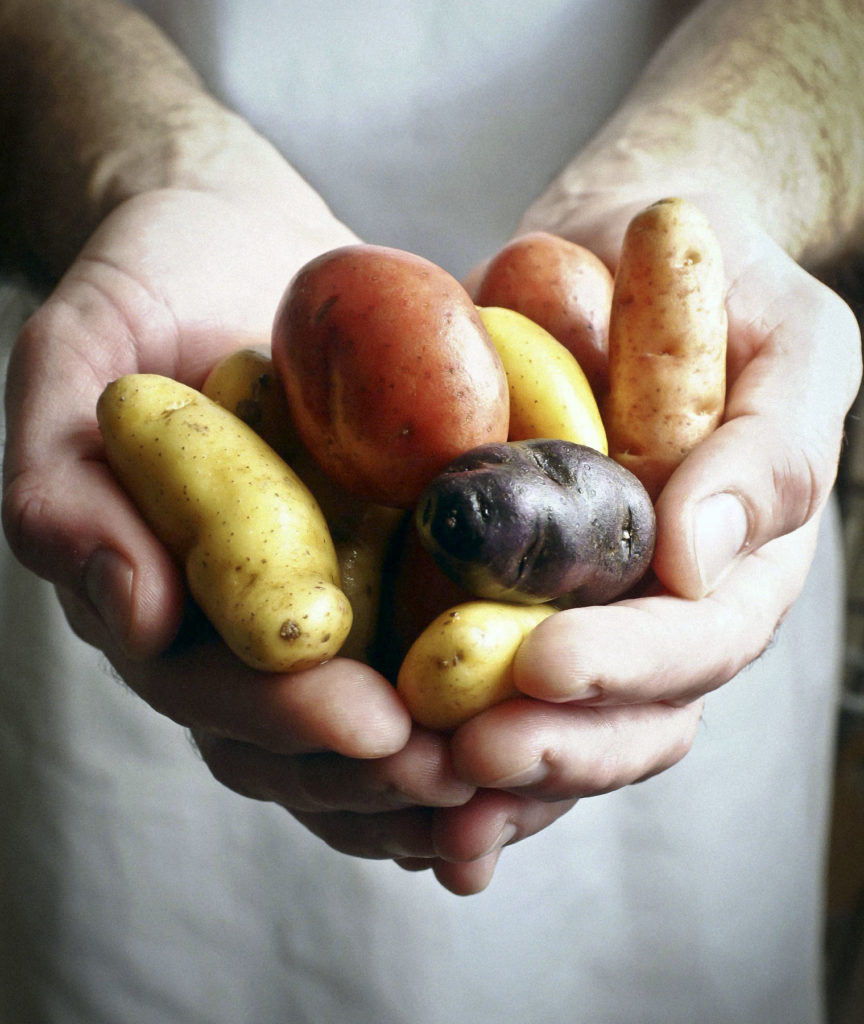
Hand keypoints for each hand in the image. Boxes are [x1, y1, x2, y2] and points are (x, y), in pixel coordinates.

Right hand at [1, 127, 479, 877]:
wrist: (234, 236)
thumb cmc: (144, 285)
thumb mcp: (76, 359)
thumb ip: (67, 484)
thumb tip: (135, 616)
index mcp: (164, 590)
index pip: (213, 689)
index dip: (286, 719)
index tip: (375, 725)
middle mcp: (243, 614)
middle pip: (301, 733)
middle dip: (380, 765)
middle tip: (463, 769)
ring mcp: (324, 593)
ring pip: (372, 719)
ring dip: (440, 760)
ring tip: (518, 765)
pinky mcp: (395, 558)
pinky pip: (436, 643)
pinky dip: (483, 696)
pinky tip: (544, 716)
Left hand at [424, 193, 859, 892]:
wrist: (642, 236)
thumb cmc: (729, 280)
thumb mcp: (790, 343)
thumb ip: (769, 450)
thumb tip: (698, 558)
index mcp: (737, 561)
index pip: (697, 641)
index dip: (628, 666)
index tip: (544, 666)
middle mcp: (661, 601)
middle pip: (625, 711)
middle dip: (553, 742)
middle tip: (467, 751)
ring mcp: (585, 598)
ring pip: (553, 715)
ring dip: (494, 764)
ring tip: (421, 777)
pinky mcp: (504, 574)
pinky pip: (481, 666)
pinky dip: (446, 726)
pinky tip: (394, 772)